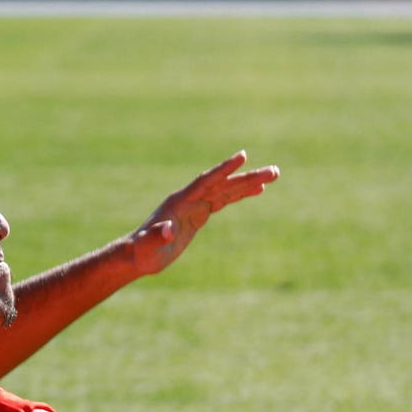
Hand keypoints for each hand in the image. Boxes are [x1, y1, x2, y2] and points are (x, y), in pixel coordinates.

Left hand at [127, 151, 279, 277]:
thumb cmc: (141, 252)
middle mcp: (189, 198)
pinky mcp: (199, 213)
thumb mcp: (148, 247)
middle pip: (223, 183)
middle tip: (275, 171)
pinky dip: (240, 194)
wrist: (137, 255)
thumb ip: (157, 237)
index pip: (206, 181)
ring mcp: (195, 204)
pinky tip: (257, 190)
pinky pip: (224, 199)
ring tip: (273, 175)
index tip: (243, 156)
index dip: (224, 169)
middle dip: (248, 176)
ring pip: (226, 189)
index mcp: (180, 201)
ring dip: (249, 182)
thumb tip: (168, 230)